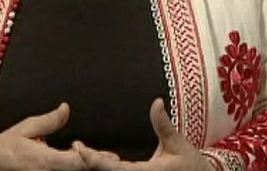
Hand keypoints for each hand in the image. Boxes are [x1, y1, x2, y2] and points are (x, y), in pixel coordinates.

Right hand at [0, 103, 87, 170]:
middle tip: (92, 151)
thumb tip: (66, 108)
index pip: (76, 162)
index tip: (78, 143)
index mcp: (45, 160)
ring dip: (81, 165)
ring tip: (88, 157)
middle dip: (89, 160)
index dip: (87, 154)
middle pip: (78, 169)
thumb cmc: (7, 146)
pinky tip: (74, 161)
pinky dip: (71, 167)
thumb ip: (50, 120)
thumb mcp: (27, 127)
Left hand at [72, 98, 212, 170]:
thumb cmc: (190, 163)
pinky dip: (105, 169)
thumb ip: (163, 124)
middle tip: (76, 146)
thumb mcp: (178, 143)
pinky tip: (95, 160)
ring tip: (81, 151)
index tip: (80, 148)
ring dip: (96, 167)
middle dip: (90, 163)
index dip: (94, 160)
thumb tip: (156, 102)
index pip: (115, 169)